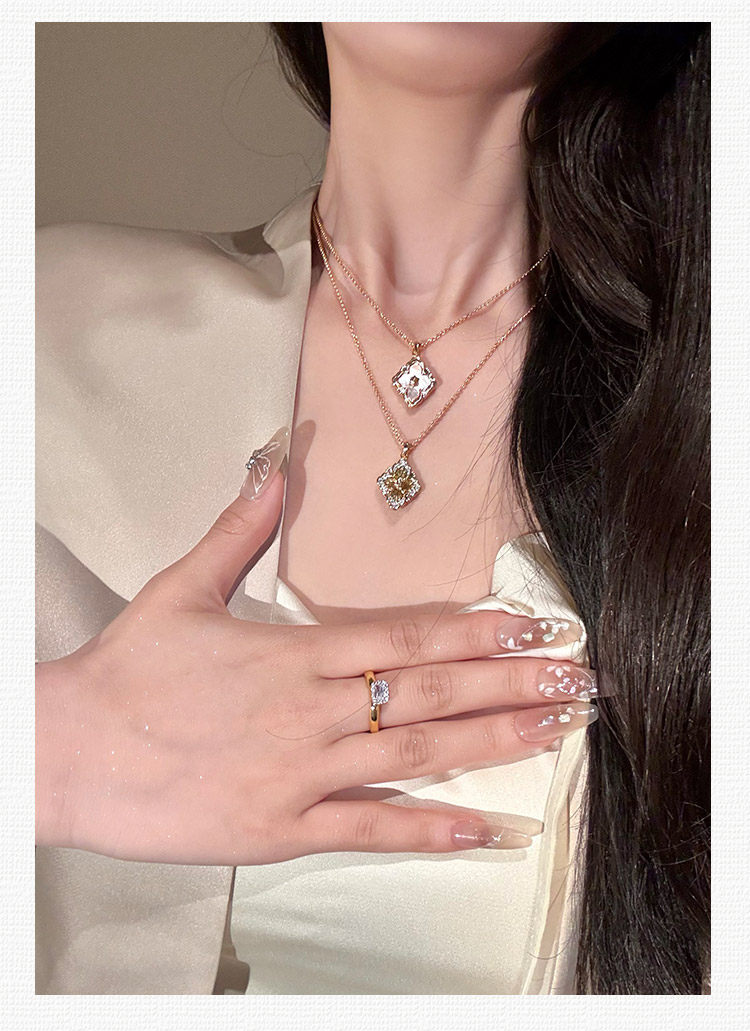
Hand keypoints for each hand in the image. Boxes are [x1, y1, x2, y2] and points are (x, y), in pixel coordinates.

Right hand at [36, 465, 597, 865]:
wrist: (68, 752)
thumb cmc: (125, 673)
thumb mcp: (181, 589)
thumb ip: (239, 530)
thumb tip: (275, 467)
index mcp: (291, 652)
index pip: (403, 634)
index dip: (474, 629)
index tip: (530, 627)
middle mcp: (310, 710)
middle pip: (428, 690)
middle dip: (508, 683)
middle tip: (573, 680)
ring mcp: (300, 772)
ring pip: (414, 754)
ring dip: (491, 742)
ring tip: (552, 732)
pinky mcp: (279, 827)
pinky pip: (367, 829)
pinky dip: (426, 829)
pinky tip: (479, 828)